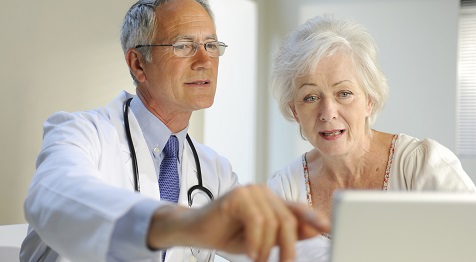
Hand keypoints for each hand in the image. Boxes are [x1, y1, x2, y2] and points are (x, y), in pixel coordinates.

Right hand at [147, 185, 329, 261]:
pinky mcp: (237, 196)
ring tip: (259, 260)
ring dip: (268, 247)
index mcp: (271, 201)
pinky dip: (256, 241)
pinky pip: (257, 220)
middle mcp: (263, 192)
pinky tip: (252, 254)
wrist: (194, 230)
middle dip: (289, 246)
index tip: (329, 229)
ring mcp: (250, 191)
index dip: (314, 218)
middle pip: (288, 218)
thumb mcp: (261, 240)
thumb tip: (315, 230)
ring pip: (273, 221)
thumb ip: (285, 234)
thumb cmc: (227, 234)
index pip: (298, 208)